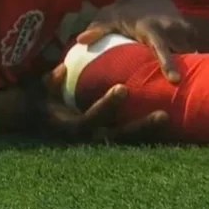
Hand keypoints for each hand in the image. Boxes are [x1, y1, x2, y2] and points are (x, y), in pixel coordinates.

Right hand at [40, 63, 168, 142]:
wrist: (40, 118)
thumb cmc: (42, 99)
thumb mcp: (40, 90)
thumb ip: (50, 82)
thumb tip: (61, 70)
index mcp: (73, 126)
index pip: (92, 118)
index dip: (108, 106)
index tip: (123, 88)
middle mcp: (89, 137)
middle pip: (119, 136)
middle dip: (141, 127)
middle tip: (163, 114)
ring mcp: (100, 139)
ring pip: (128, 139)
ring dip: (148, 131)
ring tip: (168, 117)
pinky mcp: (108, 136)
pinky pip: (129, 136)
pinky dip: (145, 131)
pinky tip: (166, 118)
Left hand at [77, 0, 195, 82]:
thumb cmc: (123, 10)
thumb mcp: (108, 16)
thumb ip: (97, 29)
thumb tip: (79, 41)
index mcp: (150, 28)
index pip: (161, 47)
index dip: (168, 64)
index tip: (175, 80)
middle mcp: (170, 28)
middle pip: (181, 53)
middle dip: (186, 71)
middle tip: (186, 94)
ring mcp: (182, 28)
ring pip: (191, 51)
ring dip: (192, 67)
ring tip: (192, 89)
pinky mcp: (189, 29)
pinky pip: (195, 47)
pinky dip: (194, 60)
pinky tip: (192, 76)